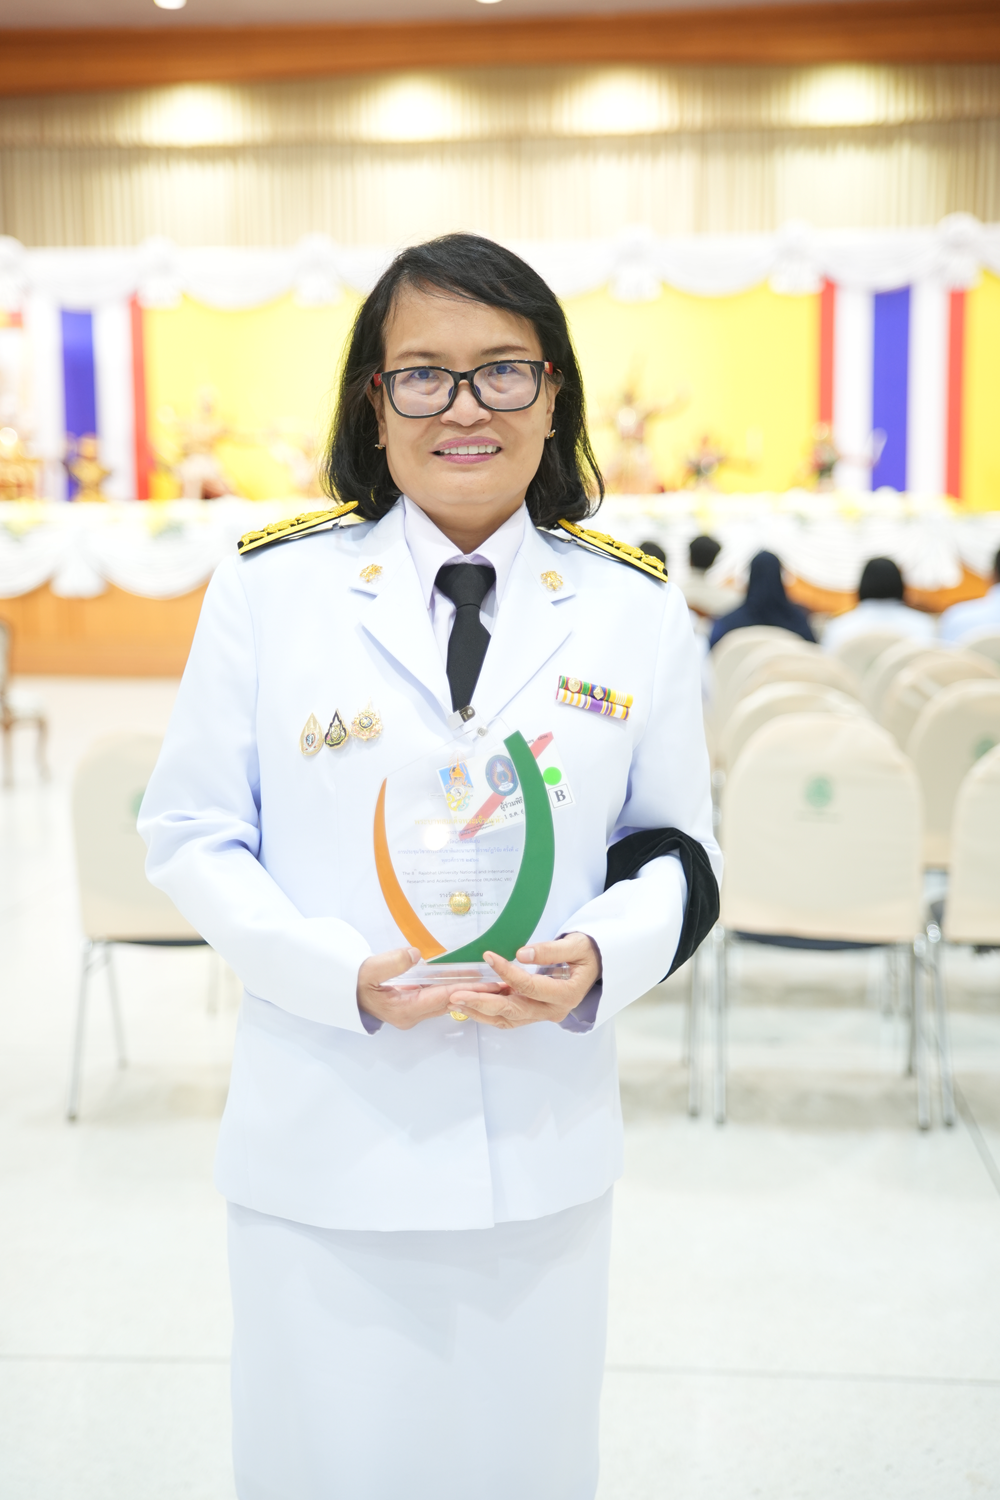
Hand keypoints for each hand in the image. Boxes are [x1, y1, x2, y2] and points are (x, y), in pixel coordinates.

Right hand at [356, 945, 504, 1030]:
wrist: (340, 992)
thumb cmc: (354, 982)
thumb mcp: (370, 971)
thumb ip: (392, 962)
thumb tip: (415, 954)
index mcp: (405, 1010)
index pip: (444, 998)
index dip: (469, 990)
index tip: (491, 985)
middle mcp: (412, 1015)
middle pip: (450, 1003)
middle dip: (476, 994)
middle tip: (502, 985)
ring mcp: (412, 1013)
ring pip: (446, 1002)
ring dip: (467, 993)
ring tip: (492, 984)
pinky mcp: (411, 1006)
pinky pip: (437, 998)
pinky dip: (453, 990)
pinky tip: (466, 981)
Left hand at [443, 933, 600, 1029]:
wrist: (596, 967)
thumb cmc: (587, 954)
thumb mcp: (576, 946)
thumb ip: (550, 951)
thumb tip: (522, 954)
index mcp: (565, 994)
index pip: (529, 986)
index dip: (507, 972)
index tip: (488, 955)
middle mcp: (552, 1010)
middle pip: (513, 1010)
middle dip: (483, 1003)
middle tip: (457, 995)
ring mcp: (542, 1015)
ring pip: (507, 1019)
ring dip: (480, 1011)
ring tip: (456, 1001)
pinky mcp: (533, 1013)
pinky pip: (508, 1018)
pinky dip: (488, 1013)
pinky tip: (470, 1004)